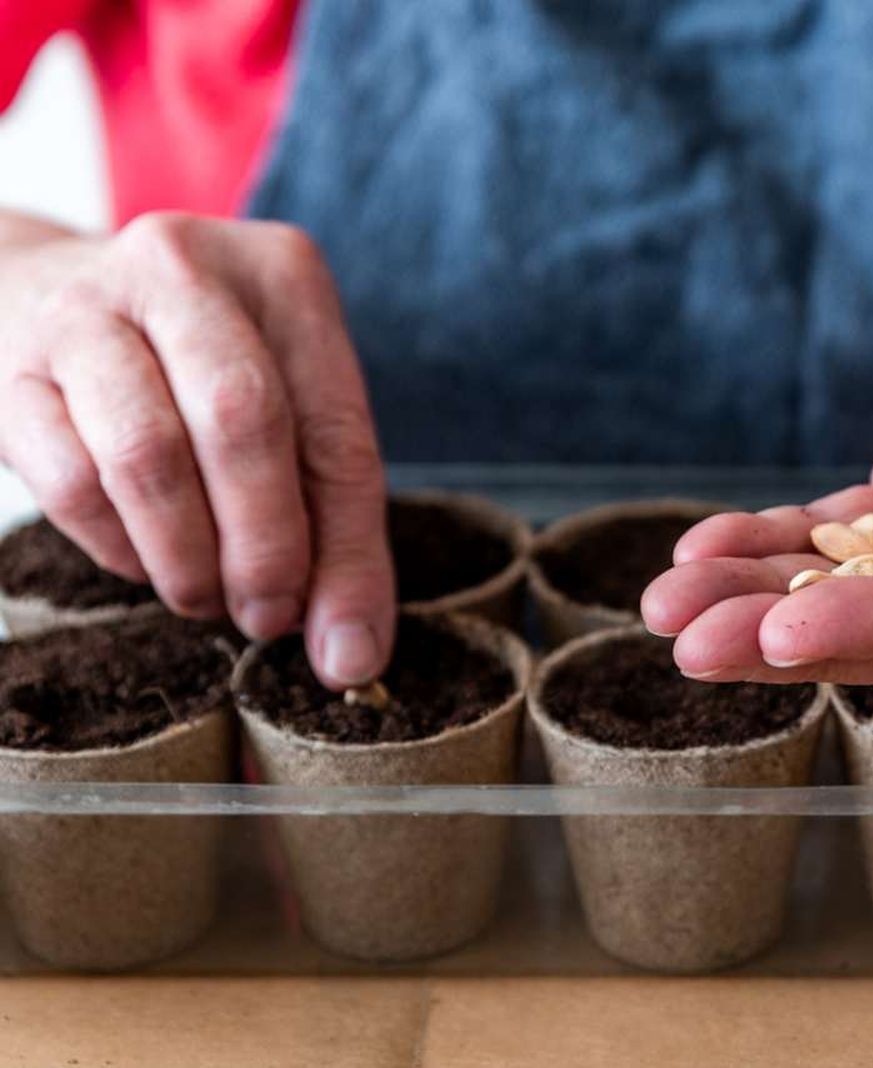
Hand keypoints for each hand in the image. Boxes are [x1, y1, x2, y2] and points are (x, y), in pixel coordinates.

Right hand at [0, 212, 392, 685]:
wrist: (33, 297)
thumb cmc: (192, 371)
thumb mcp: (285, 414)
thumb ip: (334, 525)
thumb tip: (350, 653)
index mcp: (282, 276)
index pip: (336, 426)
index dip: (346, 550)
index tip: (342, 640)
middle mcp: (185, 270)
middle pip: (242, 424)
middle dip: (265, 547)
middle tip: (267, 617)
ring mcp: (86, 310)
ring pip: (149, 456)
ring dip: (187, 557)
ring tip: (207, 597)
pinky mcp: (11, 369)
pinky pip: (71, 481)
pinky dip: (118, 547)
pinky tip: (143, 560)